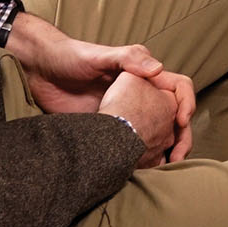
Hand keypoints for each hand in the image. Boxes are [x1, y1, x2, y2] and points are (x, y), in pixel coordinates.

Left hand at [4, 17, 194, 155]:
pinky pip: (130, 147)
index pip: (178, 88)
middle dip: (181, 137)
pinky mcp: (107, 129)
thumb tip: (159, 69)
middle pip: (172, 116)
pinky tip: (139, 171)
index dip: (186, 104)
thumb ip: (128, 58)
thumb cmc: (72, 56)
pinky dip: (140, 160)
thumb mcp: (101, 55)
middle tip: (177, 157)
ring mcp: (124, 114)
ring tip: (164, 168)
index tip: (180, 123)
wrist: (41, 72)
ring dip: (164, 151)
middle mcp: (138, 96)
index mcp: (143, 76)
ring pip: (155, 135)